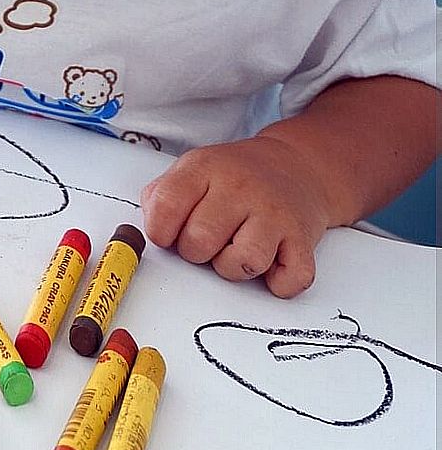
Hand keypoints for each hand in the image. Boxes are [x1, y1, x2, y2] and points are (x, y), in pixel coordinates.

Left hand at [141, 135, 334, 297]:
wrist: (298, 166)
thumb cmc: (234, 178)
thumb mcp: (191, 171)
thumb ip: (160, 198)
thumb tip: (145, 231)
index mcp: (204, 168)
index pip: (165, 209)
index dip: (160, 232)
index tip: (170, 233)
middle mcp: (240, 187)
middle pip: (199, 243)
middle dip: (197, 252)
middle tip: (210, 239)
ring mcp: (274, 212)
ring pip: (241, 264)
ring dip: (233, 268)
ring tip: (237, 249)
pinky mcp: (303, 237)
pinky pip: (289, 279)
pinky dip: (278, 283)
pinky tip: (271, 263)